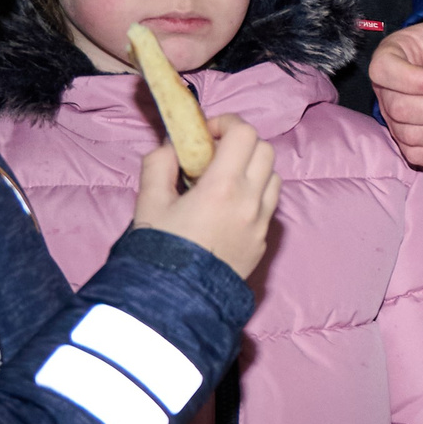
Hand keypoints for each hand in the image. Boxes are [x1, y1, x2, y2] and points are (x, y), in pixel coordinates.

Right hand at [133, 115, 280, 279]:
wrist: (174, 299)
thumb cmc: (157, 249)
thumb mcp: (148, 202)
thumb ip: (160, 164)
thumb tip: (174, 145)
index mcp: (223, 187)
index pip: (244, 134)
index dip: (226, 124)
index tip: (205, 134)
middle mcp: (250, 201)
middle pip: (265, 150)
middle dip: (241, 143)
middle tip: (213, 154)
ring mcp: (262, 223)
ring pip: (273, 177)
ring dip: (253, 168)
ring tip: (223, 180)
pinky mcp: (264, 241)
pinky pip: (270, 205)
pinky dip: (255, 194)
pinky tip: (228, 207)